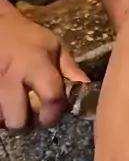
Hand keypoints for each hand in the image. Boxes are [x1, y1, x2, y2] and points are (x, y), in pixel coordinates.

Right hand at [0, 0, 87, 128]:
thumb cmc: (27, 38)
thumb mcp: (53, 46)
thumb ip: (70, 70)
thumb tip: (88, 90)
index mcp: (35, 65)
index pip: (50, 98)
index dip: (53, 115)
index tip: (51, 117)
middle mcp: (10, 77)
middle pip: (18, 120)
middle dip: (25, 123)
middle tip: (29, 115)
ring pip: (0, 120)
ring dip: (7, 118)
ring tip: (13, 108)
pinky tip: (3, 103)